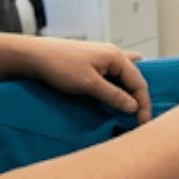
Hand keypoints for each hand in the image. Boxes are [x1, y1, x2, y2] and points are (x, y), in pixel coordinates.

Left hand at [17, 36, 150, 122]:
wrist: (34, 55)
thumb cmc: (59, 66)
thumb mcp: (89, 84)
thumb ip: (113, 95)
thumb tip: (133, 107)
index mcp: (116, 57)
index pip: (139, 83)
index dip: (143, 105)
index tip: (142, 124)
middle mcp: (113, 54)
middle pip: (134, 80)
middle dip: (139, 100)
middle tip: (140, 120)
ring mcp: (103, 57)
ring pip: (125, 77)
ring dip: (130, 93)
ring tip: (134, 110)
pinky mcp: (93, 61)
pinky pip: (114, 74)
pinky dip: (121, 84)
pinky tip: (124, 87)